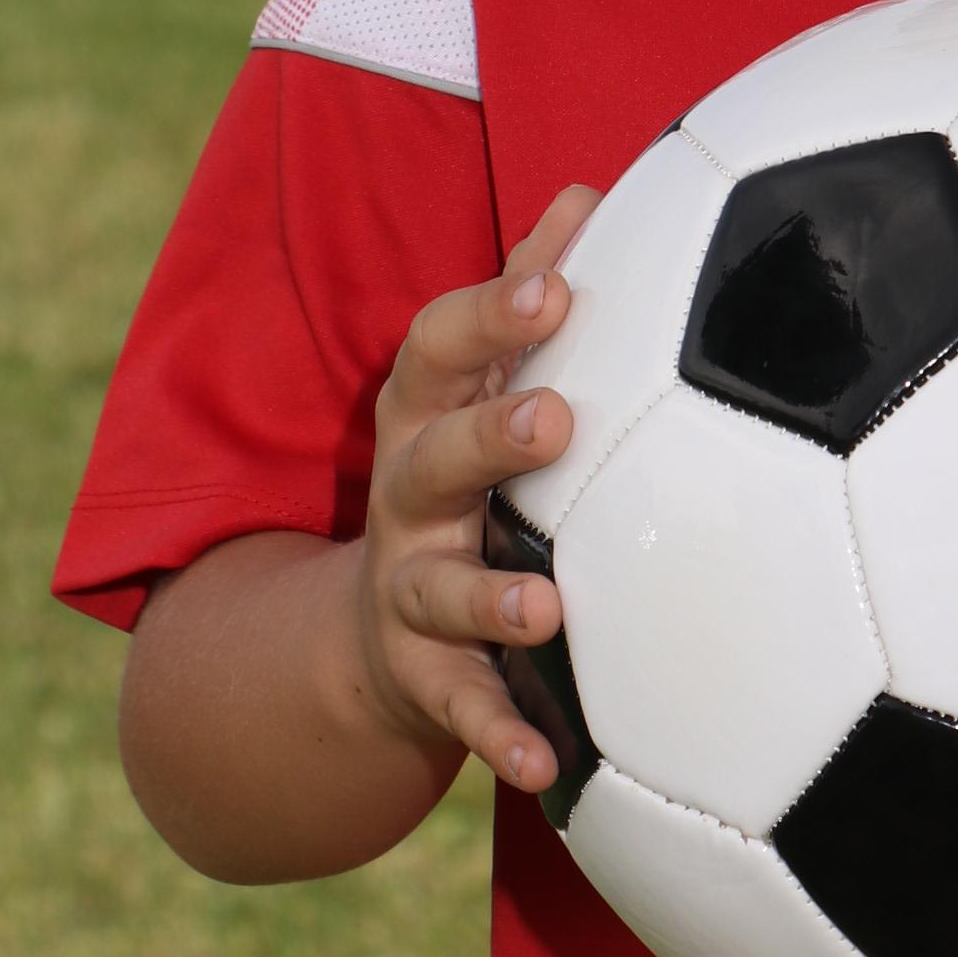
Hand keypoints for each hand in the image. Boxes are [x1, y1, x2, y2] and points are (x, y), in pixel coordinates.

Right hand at [349, 184, 597, 798]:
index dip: (491, 314)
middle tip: (555, 419)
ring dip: (491, 598)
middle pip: (431, 460)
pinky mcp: (424, 679)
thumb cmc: (461, 473)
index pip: (439, 348)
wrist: (368, 630)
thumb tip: (589, 189)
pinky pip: (462, 709)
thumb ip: (532, 288)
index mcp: (426, 414)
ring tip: (548, 606)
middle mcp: (407, 496)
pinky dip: (498, 738)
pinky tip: (545, 767)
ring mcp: (409, 590)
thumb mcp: (477, 382)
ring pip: (440, 592)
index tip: (556, 284)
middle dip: (488, 438)